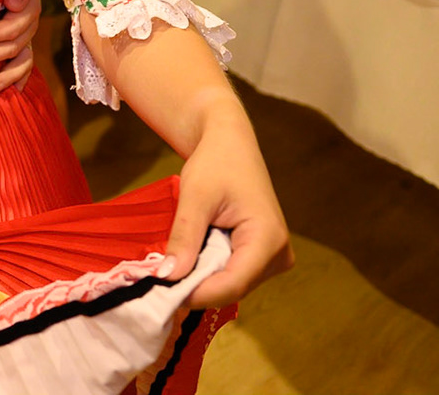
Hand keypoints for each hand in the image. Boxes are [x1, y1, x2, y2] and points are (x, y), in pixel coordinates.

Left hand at [0, 0, 40, 92]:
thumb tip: (14, 4)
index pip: (19, 21)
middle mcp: (30, 18)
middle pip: (18, 41)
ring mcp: (26, 31)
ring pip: (23, 56)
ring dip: (8, 72)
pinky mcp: (19, 40)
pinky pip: (25, 62)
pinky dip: (20, 78)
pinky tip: (13, 92)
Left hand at [165, 100, 292, 308]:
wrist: (230, 145)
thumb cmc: (215, 163)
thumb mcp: (195, 197)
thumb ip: (184, 237)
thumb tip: (168, 277)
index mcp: (269, 239)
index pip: (232, 284)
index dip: (197, 293)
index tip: (162, 293)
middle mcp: (279, 254)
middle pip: (232, 288)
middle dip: (195, 287)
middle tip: (158, 282)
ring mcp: (274, 258)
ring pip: (231, 284)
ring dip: (200, 279)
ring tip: (171, 267)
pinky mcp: (263, 257)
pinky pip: (232, 274)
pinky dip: (207, 270)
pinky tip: (187, 259)